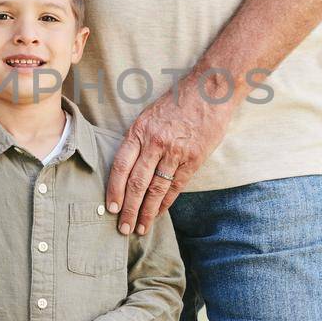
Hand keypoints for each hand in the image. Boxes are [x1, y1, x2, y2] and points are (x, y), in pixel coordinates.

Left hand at [106, 78, 235, 235]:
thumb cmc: (176, 103)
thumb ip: (137, 141)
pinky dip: (166, 203)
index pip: (120, 166)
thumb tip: (125, 170)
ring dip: (147, 212)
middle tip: (123, 228)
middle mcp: (155, 143)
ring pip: (156, 189)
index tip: (111, 208)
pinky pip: (176, 186)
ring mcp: (175, 152)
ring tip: (140, 228)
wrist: (210, 92)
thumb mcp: (149, 116)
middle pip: (136, 183)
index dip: (114, 190)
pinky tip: (158, 214)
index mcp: (139, 131)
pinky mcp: (193, 159)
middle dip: (128, 209)